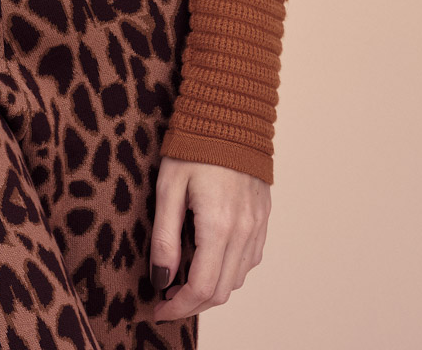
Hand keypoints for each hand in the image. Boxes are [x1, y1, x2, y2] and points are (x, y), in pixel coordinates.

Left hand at [150, 157, 269, 322]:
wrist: (229, 113)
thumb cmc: (194, 146)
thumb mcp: (168, 187)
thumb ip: (165, 237)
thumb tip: (162, 279)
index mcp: (218, 226)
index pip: (201, 288)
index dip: (178, 307)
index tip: (158, 310)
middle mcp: (244, 231)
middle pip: (221, 290)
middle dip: (192, 304)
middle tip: (166, 300)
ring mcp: (258, 225)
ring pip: (236, 278)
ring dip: (211, 289)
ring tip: (183, 280)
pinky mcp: (263, 217)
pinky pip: (249, 259)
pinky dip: (228, 270)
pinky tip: (208, 260)